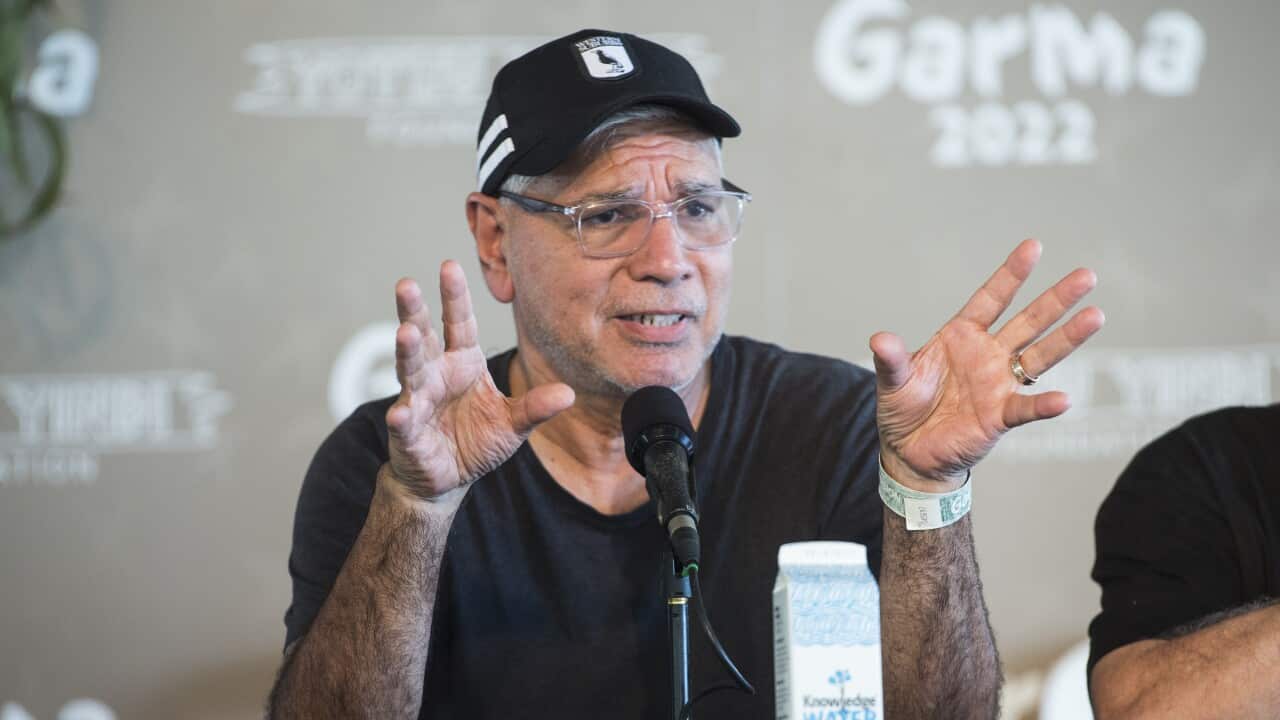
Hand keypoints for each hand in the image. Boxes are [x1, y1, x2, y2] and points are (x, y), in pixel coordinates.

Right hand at [384, 261, 574, 501]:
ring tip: (406, 333)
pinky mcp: (407, 431)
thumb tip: (568, 394)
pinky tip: (400, 413)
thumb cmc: (476, 441)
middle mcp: (436, 374)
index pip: (459, 323)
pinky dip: (403, 416)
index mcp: (463, 362)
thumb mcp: (513, 423)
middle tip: (407, 284)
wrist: (446, 478)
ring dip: (407, 351)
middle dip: (414, 311)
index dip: (454, 296)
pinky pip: (405, 421)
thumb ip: (536, 407)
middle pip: (424, 336)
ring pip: (411, 370)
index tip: (449, 265)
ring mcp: (418, 400)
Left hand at [871, 239, 1103, 489]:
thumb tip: (880, 339)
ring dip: (1066, 338)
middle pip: (1027, 322)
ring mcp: (997, 384)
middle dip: (1055, 300)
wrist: (909, 451)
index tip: (1033, 247)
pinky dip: (1043, 405)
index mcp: (961, 337)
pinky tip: (1063, 399)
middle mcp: (987, 355)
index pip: (990, 300)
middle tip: (1086, 275)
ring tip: (1095, 315)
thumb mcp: (892, 380)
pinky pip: (1025, 408)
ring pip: (1039, 356)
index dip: (1010, 275)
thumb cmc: (904, 408)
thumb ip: (891, 359)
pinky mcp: (1000, 416)